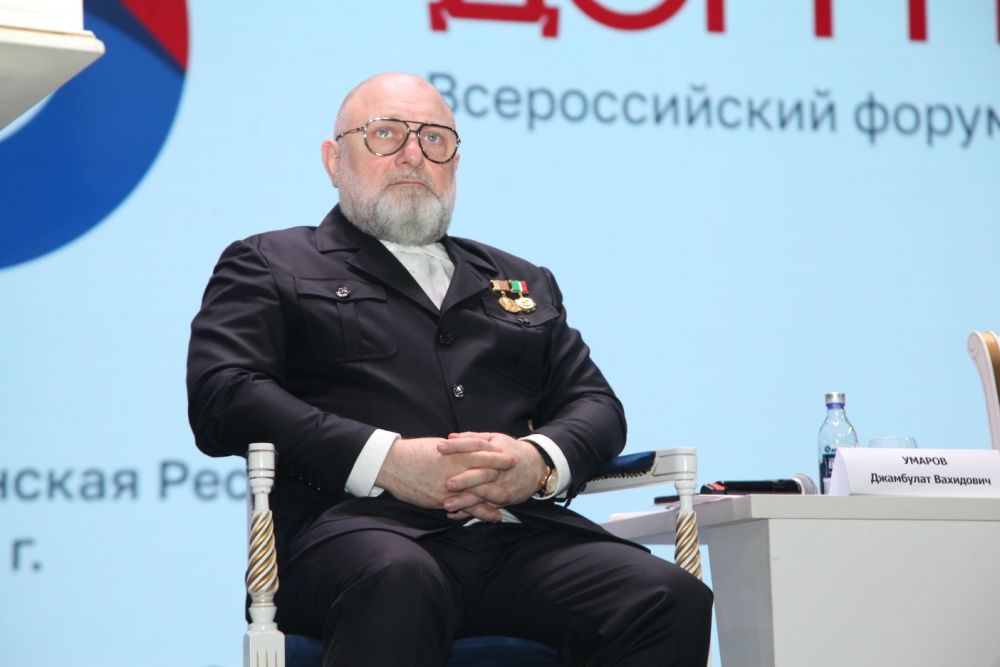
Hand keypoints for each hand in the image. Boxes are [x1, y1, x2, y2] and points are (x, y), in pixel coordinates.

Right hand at [374, 436, 515, 514]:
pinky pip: (460, 508)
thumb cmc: (414, 451)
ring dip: (490, 505)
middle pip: (484, 479)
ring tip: (503, 511)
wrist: (392, 463)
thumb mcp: (438, 446)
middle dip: (500, 485)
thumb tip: (467, 449)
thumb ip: (455, 450)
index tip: (512, 461)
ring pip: (474, 498)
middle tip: (516, 489)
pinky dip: (472, 514)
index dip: (499, 460)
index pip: (483, 456)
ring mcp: (447, 488)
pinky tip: (480, 518)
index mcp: (455, 454)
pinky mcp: (438, 500)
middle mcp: (454, 472)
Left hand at [437, 432, 547, 521]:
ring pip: (484, 494)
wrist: (537, 466)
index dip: (458, 446)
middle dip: (465, 479)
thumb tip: (451, 436)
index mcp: (496, 449)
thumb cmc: (511, 450)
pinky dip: (472, 512)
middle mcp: (499, 468)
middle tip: (447, 484)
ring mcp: (503, 484)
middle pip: (481, 473)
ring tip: (446, 505)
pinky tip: (456, 515)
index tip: (439, 447)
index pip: (475, 445)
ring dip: (466, 501)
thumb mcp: (496, 439)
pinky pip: (488, 507)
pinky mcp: (505, 498)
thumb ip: (473, 437)